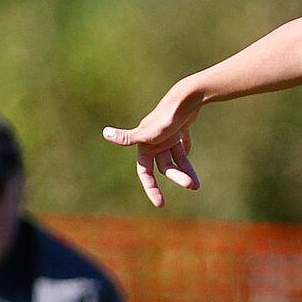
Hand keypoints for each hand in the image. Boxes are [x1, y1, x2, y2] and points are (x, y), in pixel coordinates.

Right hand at [103, 84, 204, 207]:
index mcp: (144, 145)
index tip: (160, 204)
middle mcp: (154, 142)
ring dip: (186, 172)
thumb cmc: (166, 117)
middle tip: (192, 186)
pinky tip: (191, 168)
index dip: (151, 188)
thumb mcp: (148, 132)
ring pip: (176, 160)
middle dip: (178, 177)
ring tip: (196, 185)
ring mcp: (167, 135)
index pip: (145, 172)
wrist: (186, 97)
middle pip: (165, 167)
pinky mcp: (179, 129)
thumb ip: (127, 137)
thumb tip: (105, 133)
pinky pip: (182, 147)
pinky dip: (185, 155)